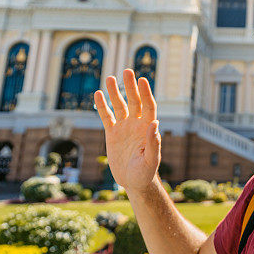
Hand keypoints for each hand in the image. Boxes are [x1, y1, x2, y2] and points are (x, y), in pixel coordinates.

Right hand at [94, 69, 160, 193]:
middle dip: (130, 86)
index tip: (142, 80)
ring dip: (115, 92)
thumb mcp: (151, 160)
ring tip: (110, 78)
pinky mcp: (112, 134)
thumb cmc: (146, 173)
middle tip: (127, 71)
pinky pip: (107, 116)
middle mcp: (137, 124)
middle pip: (134, 101)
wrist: (134, 182)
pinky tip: (98, 94)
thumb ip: (154, 142)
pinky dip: (103, 106)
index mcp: (148, 128)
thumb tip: (155, 122)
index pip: (148, 106)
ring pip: (119, 105)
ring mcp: (124, 127)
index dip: (145, 93)